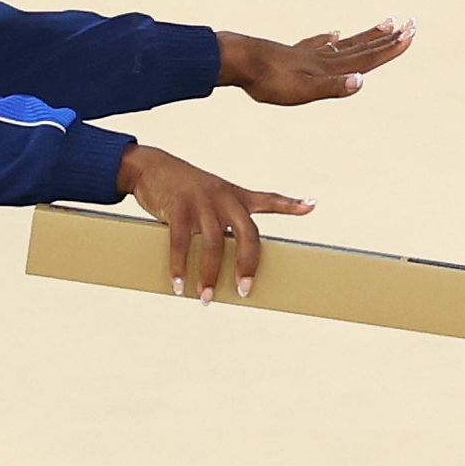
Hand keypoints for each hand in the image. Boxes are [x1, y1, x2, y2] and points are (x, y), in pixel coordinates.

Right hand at [115, 141, 309, 300]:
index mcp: (236, 197)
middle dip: (247, 266)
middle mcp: (225, 199)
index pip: (269, 199)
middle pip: (247, 236)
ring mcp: (202, 203)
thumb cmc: (186, 188)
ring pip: (214, 245)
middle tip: (243, 291)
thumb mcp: (214, 194)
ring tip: (205, 297)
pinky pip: (182, 243)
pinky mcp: (179, 208)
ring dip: (209, 275)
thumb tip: (228, 256)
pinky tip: (179, 285)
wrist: (152, 168)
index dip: (291, 204)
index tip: (311, 206)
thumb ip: (227, 219)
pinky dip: (180, 267)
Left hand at [220, 19, 413, 107]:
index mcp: (329, 68)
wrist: (236, 60)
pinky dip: (330, 39)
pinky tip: (332, 34)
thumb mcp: (302, 90)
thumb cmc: (268, 80)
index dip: (390, 48)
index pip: (367, 58)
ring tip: (386, 23)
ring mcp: (308, 54)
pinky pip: (319, 44)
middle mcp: (324, 57)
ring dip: (367, 36)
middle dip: (388, 38)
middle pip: (362, 46)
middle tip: (411, 24)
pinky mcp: (292, 54)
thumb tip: (362, 82)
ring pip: (345, 44)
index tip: (412, 34)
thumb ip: (333, 87)